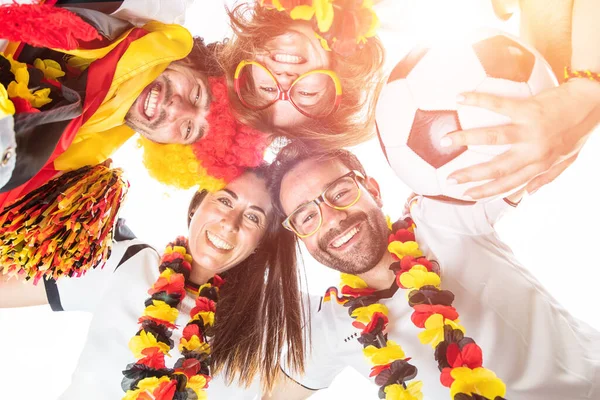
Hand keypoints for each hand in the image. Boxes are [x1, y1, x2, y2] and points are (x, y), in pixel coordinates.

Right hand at [442, 79, 599, 198]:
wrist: (594, 102)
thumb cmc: (579, 130)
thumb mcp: (566, 160)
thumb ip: (546, 177)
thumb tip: (527, 194)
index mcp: (539, 164)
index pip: (507, 184)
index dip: (486, 192)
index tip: (466, 195)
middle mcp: (532, 151)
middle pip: (495, 168)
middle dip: (470, 175)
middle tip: (449, 178)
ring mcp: (529, 130)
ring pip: (491, 139)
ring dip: (465, 139)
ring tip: (445, 140)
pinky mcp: (528, 109)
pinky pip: (498, 105)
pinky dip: (477, 100)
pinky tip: (460, 98)